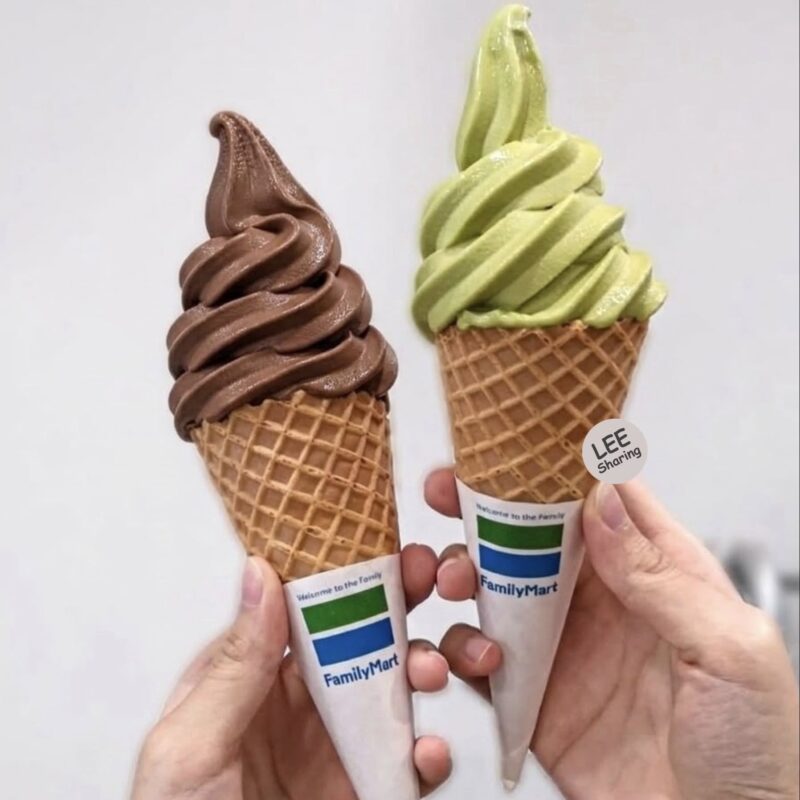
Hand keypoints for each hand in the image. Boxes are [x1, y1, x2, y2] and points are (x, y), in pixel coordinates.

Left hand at [132, 545, 450, 799]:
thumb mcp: (191, 748)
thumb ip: (233, 666)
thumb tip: (260, 573)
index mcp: (251, 676)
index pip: (303, 606)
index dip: (346, 571)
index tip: (385, 546)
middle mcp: (298, 702)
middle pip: (359, 637)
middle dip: (400, 605)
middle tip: (430, 580)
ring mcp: (335, 747)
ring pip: (394, 689)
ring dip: (423, 668)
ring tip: (429, 672)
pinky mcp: (365, 790)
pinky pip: (408, 763)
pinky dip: (430, 753)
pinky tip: (427, 753)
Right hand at [427, 468, 798, 799]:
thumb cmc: (757, 755)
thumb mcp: (729, 652)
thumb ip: (661, 576)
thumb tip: (602, 503)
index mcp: (659, 574)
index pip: (600, 497)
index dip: (550, 468)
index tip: (503, 449)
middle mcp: (605, 602)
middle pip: (533, 535)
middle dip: (486, 511)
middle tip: (447, 495)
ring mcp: (565, 649)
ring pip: (497, 588)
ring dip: (465, 574)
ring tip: (454, 580)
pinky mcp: (534, 698)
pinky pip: (481, 658)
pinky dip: (461, 647)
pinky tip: (476, 657)